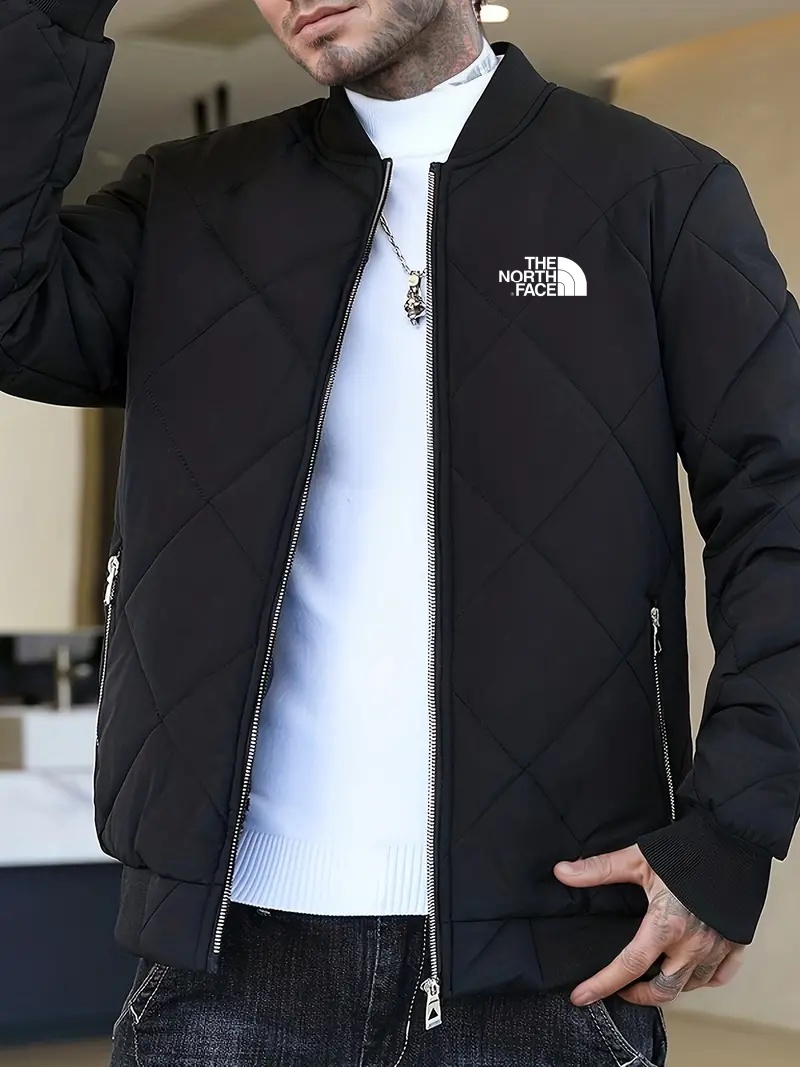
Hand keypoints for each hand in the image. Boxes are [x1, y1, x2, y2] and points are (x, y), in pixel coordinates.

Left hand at [554, 845, 745, 1006]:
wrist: (732, 839)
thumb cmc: (686, 848)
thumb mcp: (637, 858)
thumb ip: (599, 869)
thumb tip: (561, 872)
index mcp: (666, 925)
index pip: (629, 965)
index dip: (602, 984)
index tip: (582, 996)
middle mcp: (693, 944)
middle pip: (663, 990)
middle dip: (637, 994)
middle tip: (620, 987)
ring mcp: (717, 947)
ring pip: (690, 986)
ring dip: (667, 987)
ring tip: (650, 977)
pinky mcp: (735, 943)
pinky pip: (719, 977)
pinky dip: (700, 981)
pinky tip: (687, 973)